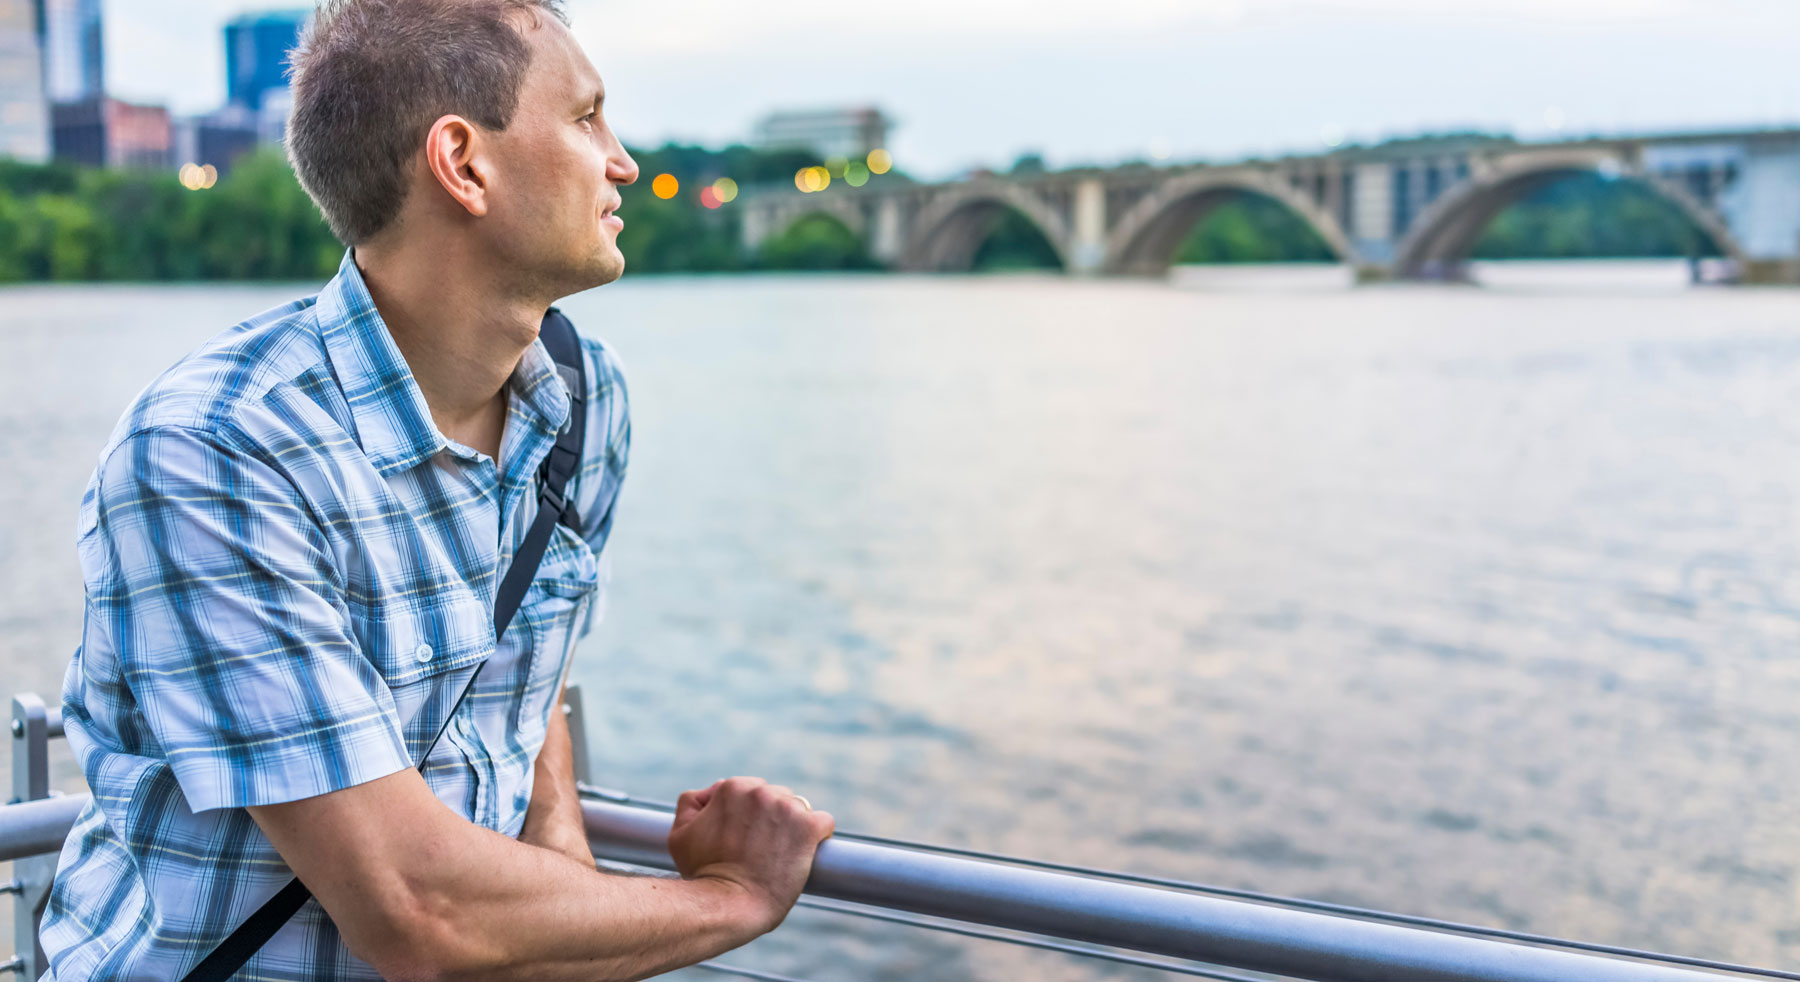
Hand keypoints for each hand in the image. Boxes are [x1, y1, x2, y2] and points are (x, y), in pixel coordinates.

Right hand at [668, 776, 834, 933]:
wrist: (729, 905)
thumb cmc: (703, 875)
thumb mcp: (680, 834)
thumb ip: (692, 804)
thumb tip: (714, 790)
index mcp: (731, 788)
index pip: (752, 791)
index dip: (750, 817)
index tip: (747, 839)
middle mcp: (760, 791)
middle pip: (777, 798)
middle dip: (773, 819)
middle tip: (762, 850)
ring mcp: (786, 808)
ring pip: (800, 809)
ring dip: (793, 828)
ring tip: (781, 855)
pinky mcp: (808, 827)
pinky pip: (824, 822)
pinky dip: (818, 837)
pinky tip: (805, 854)